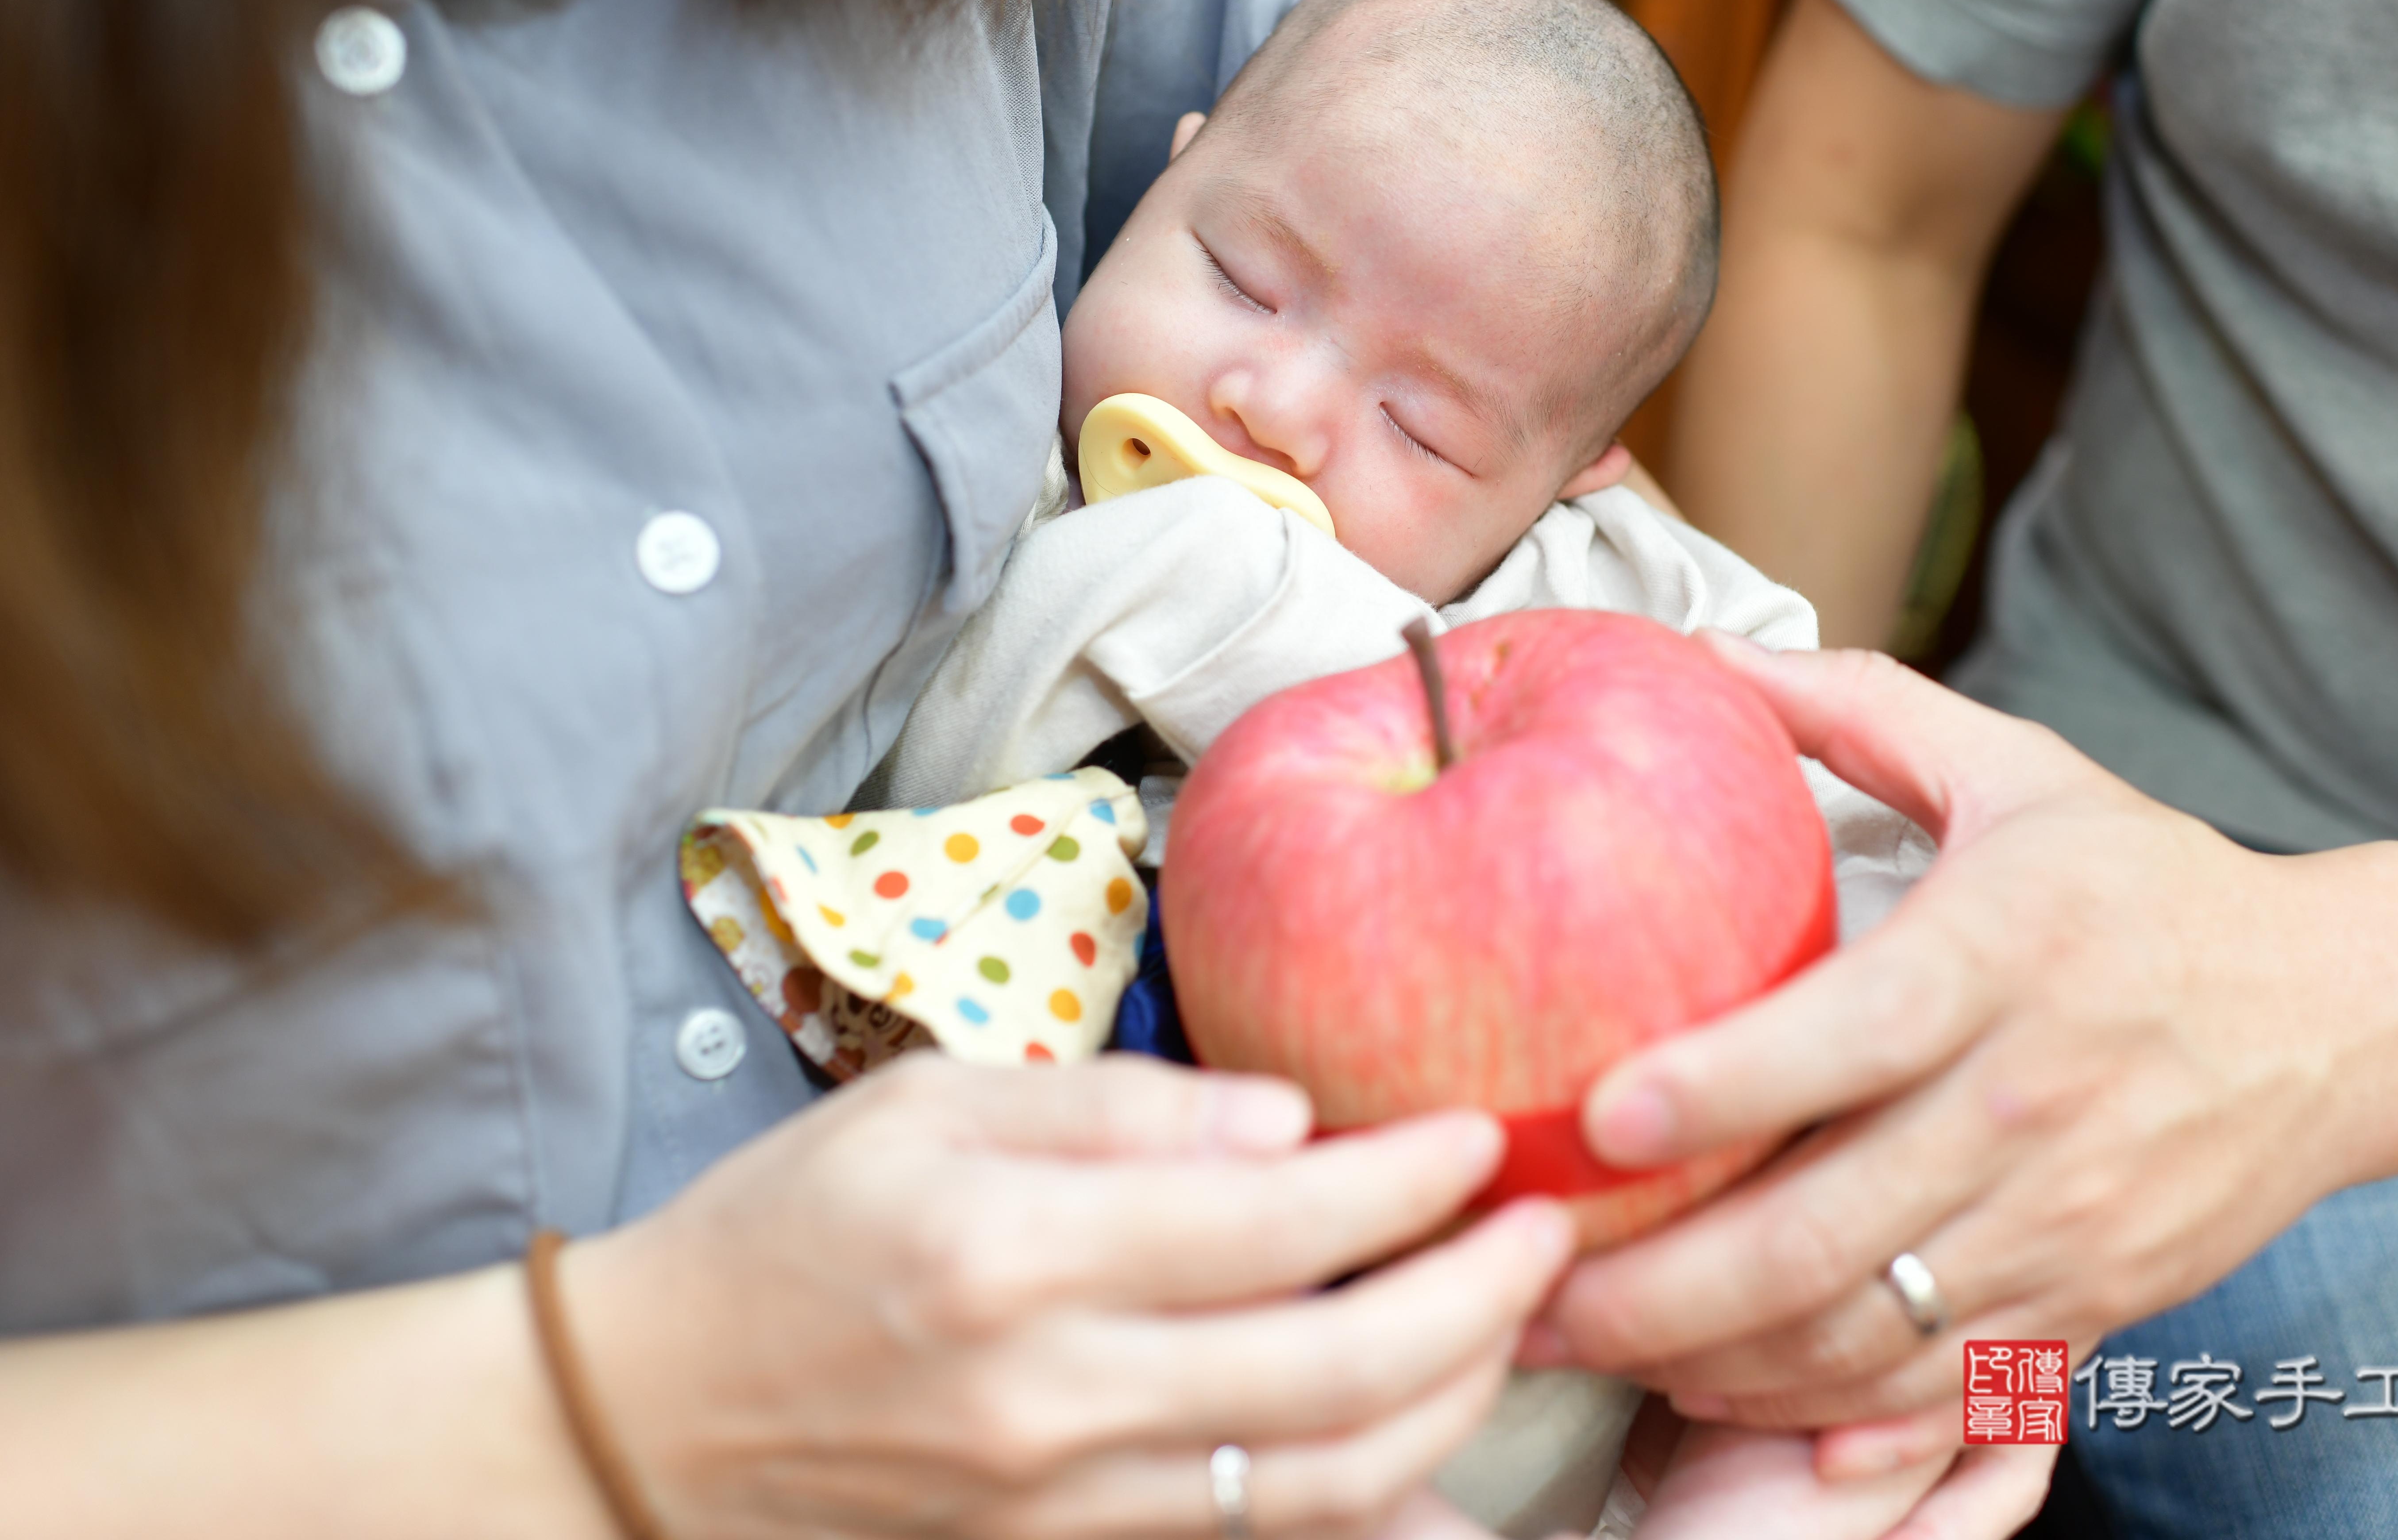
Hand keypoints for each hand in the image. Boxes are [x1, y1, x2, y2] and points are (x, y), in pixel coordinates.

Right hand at [570, 1053, 1574, 1539]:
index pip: (1274, 1220)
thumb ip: (1119, 1108)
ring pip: (1322, 1480)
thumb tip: (1290, 1123)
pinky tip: (1440, 1441)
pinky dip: (1372, 1499)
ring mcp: (1062, 1498)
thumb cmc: (792, 1226)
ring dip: (1451, 1400)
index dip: (1408, 1180)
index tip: (1482, 1133)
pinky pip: (1258, 1538)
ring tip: (1511, 1318)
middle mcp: (1050, 1390)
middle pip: (1331, 1369)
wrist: (651, 1415)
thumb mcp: (929, 1102)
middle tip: (1545, 1227)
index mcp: (1014, 1248)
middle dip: (1475, 1298)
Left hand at [1531, 642, 2397, 1472]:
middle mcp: (2030, 1106)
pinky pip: (1928, 1390)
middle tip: (1524, 1288)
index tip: (1594, 1120)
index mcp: (2001, 960)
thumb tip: (1701, 653)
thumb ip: (1856, 709)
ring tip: (1578, 1345)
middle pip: (1822, 1234)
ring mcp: (2062, 1226)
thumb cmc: (2151, 887)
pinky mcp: (2088, 1308)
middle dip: (1652, 1285)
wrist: (2346, 1017)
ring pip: (1858, 1338)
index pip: (1844, 1041)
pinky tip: (1711, 1392)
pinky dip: (1810, 1415)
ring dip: (1704, 1363)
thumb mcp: (2019, 769)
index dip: (1714, 1089)